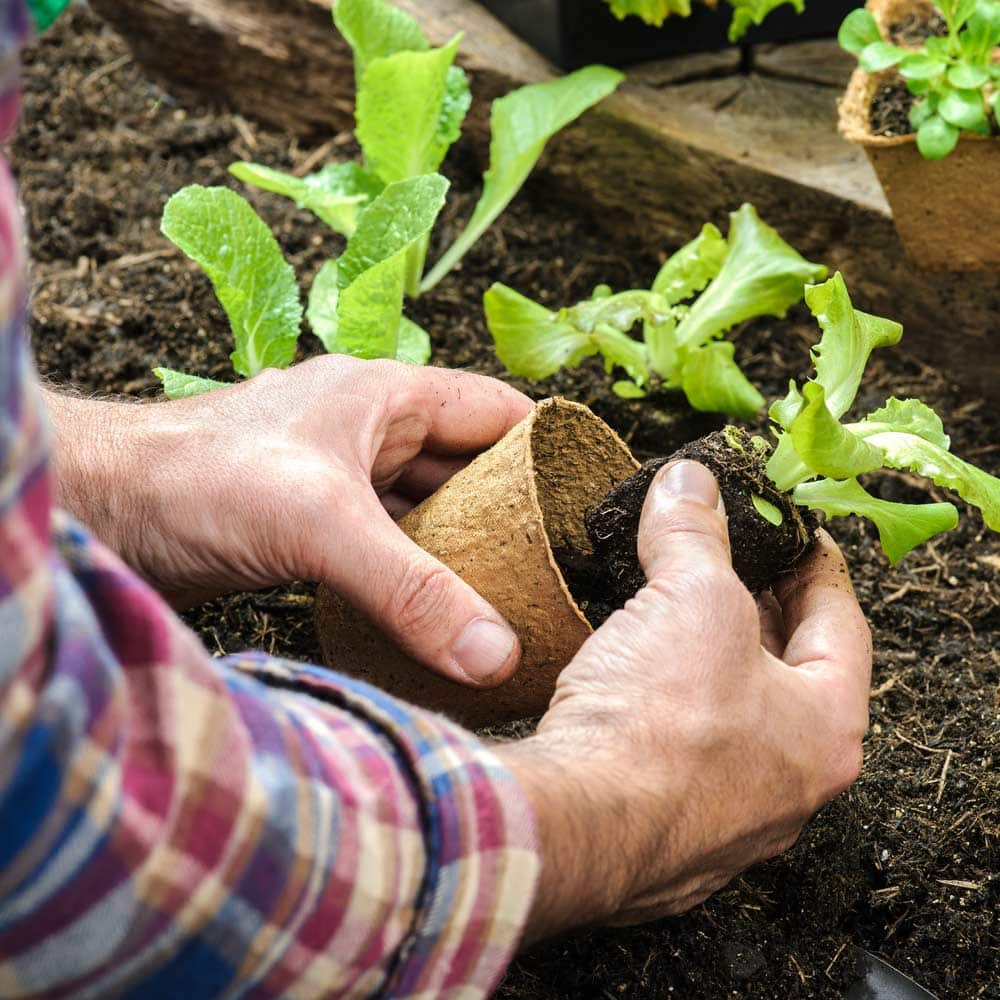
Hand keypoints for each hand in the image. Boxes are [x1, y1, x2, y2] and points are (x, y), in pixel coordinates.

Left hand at [46, 357, 532, 685]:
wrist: (102, 509)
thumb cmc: (197, 480)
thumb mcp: (322, 527)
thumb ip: (414, 591)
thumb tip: (498, 654)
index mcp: (387, 397)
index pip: (498, 413)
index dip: (549, 450)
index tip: (588, 506)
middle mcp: (368, 430)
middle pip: (467, 467)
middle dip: (510, 513)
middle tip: (556, 571)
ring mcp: (337, 476)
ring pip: (425, 509)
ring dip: (460, 549)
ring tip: (509, 599)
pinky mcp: (308, 521)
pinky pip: (384, 543)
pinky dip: (413, 573)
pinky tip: (434, 612)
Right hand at [499, 461, 871, 939]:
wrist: (578, 824)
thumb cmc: (662, 723)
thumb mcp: (690, 597)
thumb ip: (695, 533)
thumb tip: (688, 482)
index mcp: (826, 729)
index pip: (841, 626)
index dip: (816, 568)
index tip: (796, 537)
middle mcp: (789, 784)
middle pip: (786, 675)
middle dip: (755, 613)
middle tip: (730, 566)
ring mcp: (727, 817)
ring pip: (728, 719)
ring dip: (705, 664)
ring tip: (673, 612)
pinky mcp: (666, 829)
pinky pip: (679, 753)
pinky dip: (664, 709)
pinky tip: (630, 679)